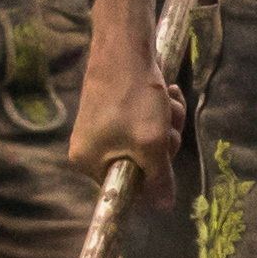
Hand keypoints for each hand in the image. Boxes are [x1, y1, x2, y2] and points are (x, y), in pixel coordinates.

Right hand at [68, 26, 183, 203]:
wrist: (125, 48)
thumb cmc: (134, 99)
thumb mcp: (151, 146)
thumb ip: (159, 179)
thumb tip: (164, 209)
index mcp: (88, 162)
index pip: (127, 186)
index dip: (152, 175)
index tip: (162, 157)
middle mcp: (90, 147)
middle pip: (142, 162)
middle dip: (164, 142)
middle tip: (166, 125)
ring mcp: (103, 126)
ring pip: (150, 138)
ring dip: (168, 122)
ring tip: (167, 101)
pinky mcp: (116, 108)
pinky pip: (146, 120)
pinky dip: (162, 109)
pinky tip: (167, 91)